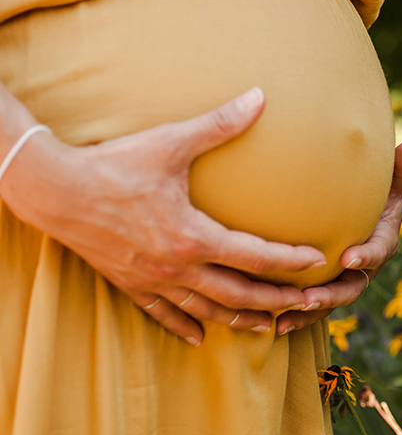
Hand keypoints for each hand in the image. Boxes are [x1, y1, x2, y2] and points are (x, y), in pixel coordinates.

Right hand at [1, 87, 326, 344]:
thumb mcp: (171, 142)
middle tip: (307, 304)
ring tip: (268, 327)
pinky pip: (162, 315)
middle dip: (275, 300)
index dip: (290, 261)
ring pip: (205, 311)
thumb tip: (259, 97)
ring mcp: (152, 280)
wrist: (52, 189)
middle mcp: (176, 267)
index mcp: (192, 236)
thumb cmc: (114, 163)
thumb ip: (219, 124)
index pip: (255, 256)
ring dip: (239, 319)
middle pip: (238, 293)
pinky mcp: (128, 284)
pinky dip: (184, 327)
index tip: (317, 262)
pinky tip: (201, 338)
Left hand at [275, 139, 401, 334]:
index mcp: (382, 240)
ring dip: (309, 313)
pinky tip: (272, 325)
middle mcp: (365, 267)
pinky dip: (295, 319)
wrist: (355, 211)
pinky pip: (312, 310)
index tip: (348, 258)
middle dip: (331, 295)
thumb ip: (399, 168)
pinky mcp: (324, 289)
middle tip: (309, 297)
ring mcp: (344, 280)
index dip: (366, 257)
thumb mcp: (390, 181)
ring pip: (330, 303)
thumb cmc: (374, 192)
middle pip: (353, 287)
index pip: (378, 251)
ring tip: (285, 318)